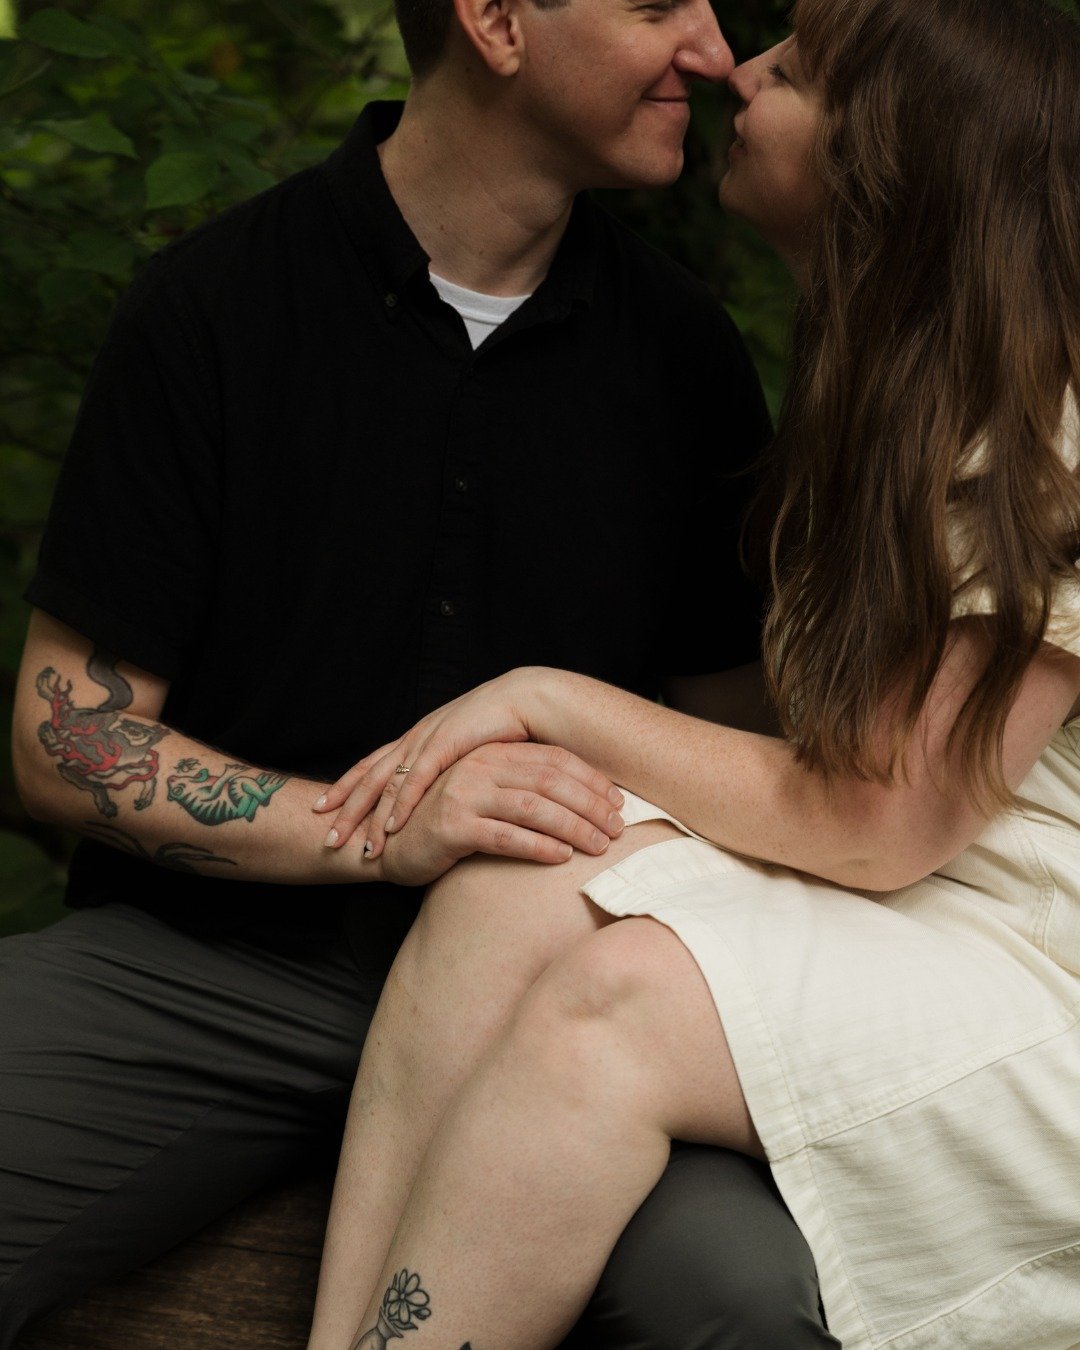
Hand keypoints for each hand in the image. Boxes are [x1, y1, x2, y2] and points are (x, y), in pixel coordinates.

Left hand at [313, 669, 617, 858]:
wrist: (531, 701)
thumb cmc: (508, 729)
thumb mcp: (470, 756)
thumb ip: (454, 774)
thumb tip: (445, 798)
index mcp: (420, 737)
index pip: (375, 765)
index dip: (349, 787)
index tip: (325, 807)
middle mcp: (416, 738)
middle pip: (370, 777)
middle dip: (345, 807)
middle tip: (325, 835)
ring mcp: (427, 740)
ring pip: (385, 784)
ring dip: (365, 815)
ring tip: (349, 842)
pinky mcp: (446, 745)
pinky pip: (416, 781)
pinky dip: (400, 806)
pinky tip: (390, 828)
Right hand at [369, 742, 625, 886]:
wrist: (390, 841)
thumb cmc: (449, 822)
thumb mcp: (488, 795)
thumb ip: (523, 789)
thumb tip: (584, 801)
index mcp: (493, 753)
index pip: (554, 759)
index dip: (590, 781)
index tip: (618, 803)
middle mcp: (480, 766)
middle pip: (551, 781)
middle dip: (590, 806)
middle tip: (618, 829)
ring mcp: (465, 794)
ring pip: (534, 808)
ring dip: (574, 828)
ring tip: (600, 846)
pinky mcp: (453, 825)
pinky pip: (506, 836)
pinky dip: (539, 847)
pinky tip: (562, 857)